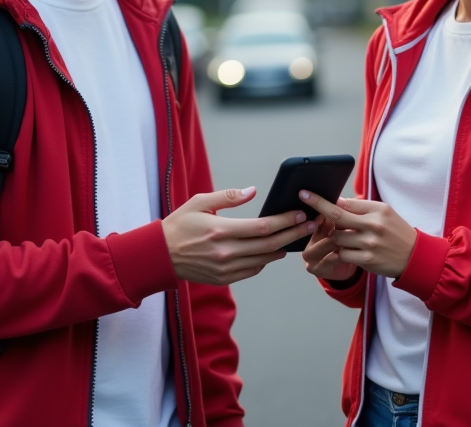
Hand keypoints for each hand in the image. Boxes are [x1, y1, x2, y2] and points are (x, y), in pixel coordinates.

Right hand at [161, 187, 316, 285]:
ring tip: (295, 238)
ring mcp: (225, 268)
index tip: (300, 214)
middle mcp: (225, 252)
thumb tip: (253, 191)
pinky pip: (252, 270)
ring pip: (264, 260)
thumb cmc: (179, 225)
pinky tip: (272, 251)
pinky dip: (265, 260)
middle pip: (269, 244)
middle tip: (310, 225)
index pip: (262, 227)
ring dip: (282, 248)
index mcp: (220, 230)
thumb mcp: (199, 202)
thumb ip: (227, 197)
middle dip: (293, 234)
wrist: (160, 255)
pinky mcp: (223, 278)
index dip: (285, 221)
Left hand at [298, 191, 416, 278]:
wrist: (415, 257)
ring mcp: (369, 243)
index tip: (307, 193)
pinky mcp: (366, 260)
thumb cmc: (396, 232)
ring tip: (343, 236)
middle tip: (303, 199)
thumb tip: (337, 201)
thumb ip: (361, 207)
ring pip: (337, 237)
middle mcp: (373, 225)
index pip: (346, 202)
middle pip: (337, 216)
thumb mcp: (384, 213)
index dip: (324, 199)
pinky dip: (341, 251)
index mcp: (378, 210)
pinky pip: (342, 254)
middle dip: (318, 208)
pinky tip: (347, 250)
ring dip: (335, 237)